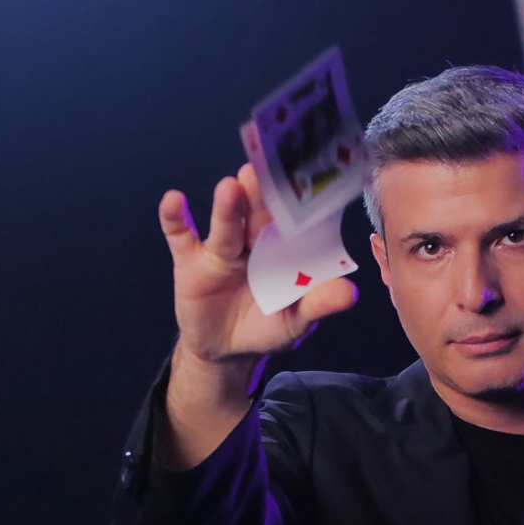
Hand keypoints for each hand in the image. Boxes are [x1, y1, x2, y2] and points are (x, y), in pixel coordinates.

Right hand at [157, 160, 357, 374]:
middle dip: (262, 195)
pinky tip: (173, 199)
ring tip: (231, 187)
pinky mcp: (190, 260)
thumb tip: (350, 293)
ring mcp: (220, 248)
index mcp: (285, 249)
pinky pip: (181, 235)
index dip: (299, 202)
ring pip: (226, 223)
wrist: (226, 351)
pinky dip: (174, 218)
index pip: (294, 221)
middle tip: (266, 173)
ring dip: (228, 205)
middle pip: (258, 214)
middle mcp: (254, 240)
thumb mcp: (295, 321)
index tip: (307, 180)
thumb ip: (318, 304)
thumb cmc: (267, 326)